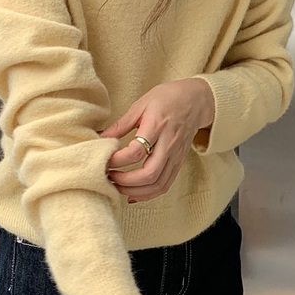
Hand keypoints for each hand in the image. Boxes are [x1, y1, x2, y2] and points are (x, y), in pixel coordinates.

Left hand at [98, 78, 213, 202]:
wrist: (196, 101)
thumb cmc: (167, 99)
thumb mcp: (141, 105)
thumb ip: (120, 124)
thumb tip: (99, 137)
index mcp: (158, 125)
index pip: (137, 151)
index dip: (118, 160)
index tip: (105, 160)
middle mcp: (169, 144)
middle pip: (149, 174)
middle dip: (125, 181)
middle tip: (109, 177)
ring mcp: (176, 157)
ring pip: (158, 184)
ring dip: (135, 191)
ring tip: (117, 186)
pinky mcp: (178, 164)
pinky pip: (164, 185)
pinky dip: (148, 194)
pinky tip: (133, 194)